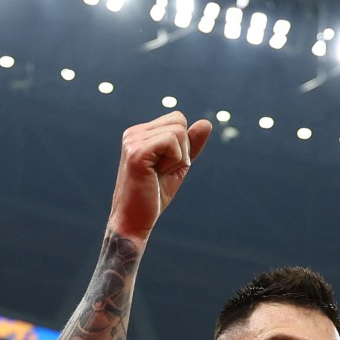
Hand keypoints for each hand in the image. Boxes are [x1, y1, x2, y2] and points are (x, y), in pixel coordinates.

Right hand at [108, 112, 212, 241]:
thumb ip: (191, 145)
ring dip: (178, 158)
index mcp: (140, 133)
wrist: (135, 220)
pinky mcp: (137, 152)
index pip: (177, 119)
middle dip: (182, 149)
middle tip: (163, 170)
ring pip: (178, 131)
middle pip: (179, 121)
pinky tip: (157, 174)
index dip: (183, 144)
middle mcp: (133, 133)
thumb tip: (206, 123)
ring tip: (159, 173)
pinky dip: (174, 161)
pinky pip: (172, 141)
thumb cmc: (154, 195)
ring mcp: (133, 141)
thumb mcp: (179, 165)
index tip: (167, 165)